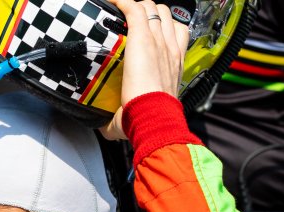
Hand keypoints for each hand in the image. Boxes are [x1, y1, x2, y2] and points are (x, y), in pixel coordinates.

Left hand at [99, 0, 190, 139]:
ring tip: (121, 14)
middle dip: (149, 13)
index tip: (148, 33)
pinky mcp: (142, 38)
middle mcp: (170, 48)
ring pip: (152, 7)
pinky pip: (134, 8)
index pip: (176, 32)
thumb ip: (123, 117)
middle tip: (131, 23)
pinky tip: (112, 3)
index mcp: (175, 63)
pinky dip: (121, 3)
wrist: (155, 116)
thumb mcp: (142, 112)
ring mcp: (158, 40)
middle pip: (164, 14)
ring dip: (137, 7)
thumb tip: (106, 127)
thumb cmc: (152, 119)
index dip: (163, 27)